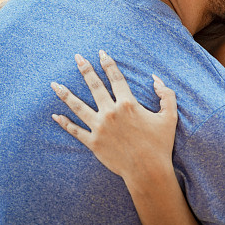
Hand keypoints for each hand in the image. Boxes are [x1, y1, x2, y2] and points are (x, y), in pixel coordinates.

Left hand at [51, 50, 177, 180]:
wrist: (148, 171)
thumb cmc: (160, 144)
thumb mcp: (170, 116)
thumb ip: (166, 94)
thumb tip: (155, 79)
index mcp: (128, 104)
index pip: (116, 78)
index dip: (108, 63)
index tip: (101, 53)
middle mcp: (111, 113)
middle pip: (95, 87)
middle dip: (85, 69)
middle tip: (77, 57)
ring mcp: (100, 128)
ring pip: (78, 107)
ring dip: (65, 94)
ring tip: (54, 84)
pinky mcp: (93, 143)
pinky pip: (75, 131)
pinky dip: (64, 123)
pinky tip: (55, 116)